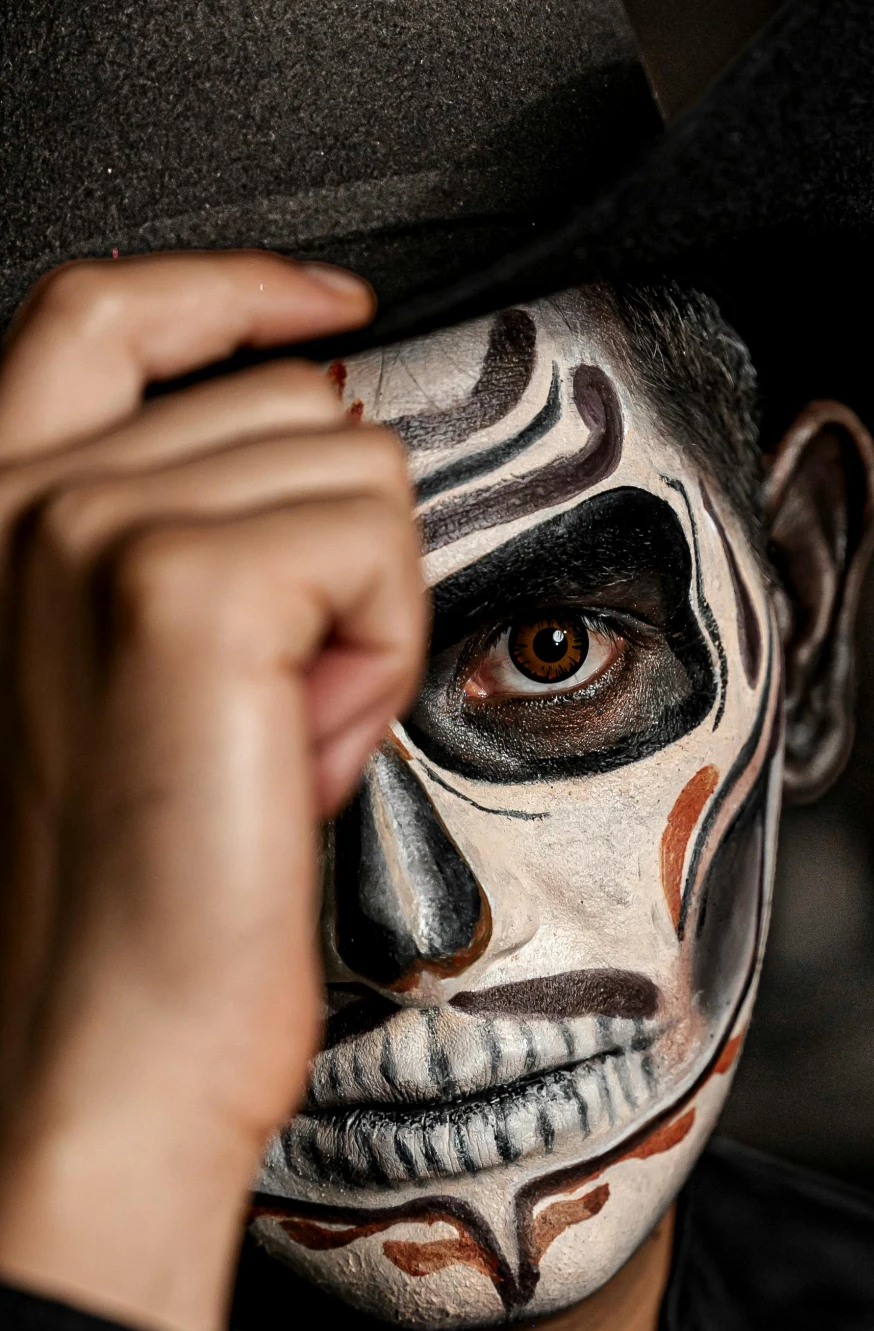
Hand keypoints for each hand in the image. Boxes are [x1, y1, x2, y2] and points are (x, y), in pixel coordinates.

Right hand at [0, 255, 424, 1330]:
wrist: (109, 1044)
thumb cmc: (131, 890)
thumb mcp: (129, 672)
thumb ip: (180, 538)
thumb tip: (309, 448)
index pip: (107, 314)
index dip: (235, 286)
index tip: (329, 302)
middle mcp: (17, 497)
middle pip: (292, 401)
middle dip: (334, 548)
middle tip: (282, 700)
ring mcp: (90, 529)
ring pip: (353, 466)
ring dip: (363, 603)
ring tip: (282, 731)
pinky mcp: (186, 589)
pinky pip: (376, 539)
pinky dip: (380, 647)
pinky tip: (311, 742)